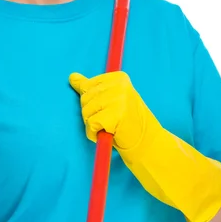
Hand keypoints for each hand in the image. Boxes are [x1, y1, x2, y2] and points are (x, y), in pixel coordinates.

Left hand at [69, 71, 220, 221]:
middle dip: (91, 114)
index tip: (109, 109)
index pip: (87, 86)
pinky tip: (109, 134)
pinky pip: (91, 124)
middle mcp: (120, 85)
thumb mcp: (111, 99)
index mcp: (119, 77)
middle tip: (110, 121)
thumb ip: (92, 88)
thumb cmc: (127, 122)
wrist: (148, 143)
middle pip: (84, 98)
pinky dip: (94, 134)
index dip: (93, 103)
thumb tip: (72, 77)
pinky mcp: (115, 114)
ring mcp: (118, 99)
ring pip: (86, 112)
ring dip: (93, 125)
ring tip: (111, 128)